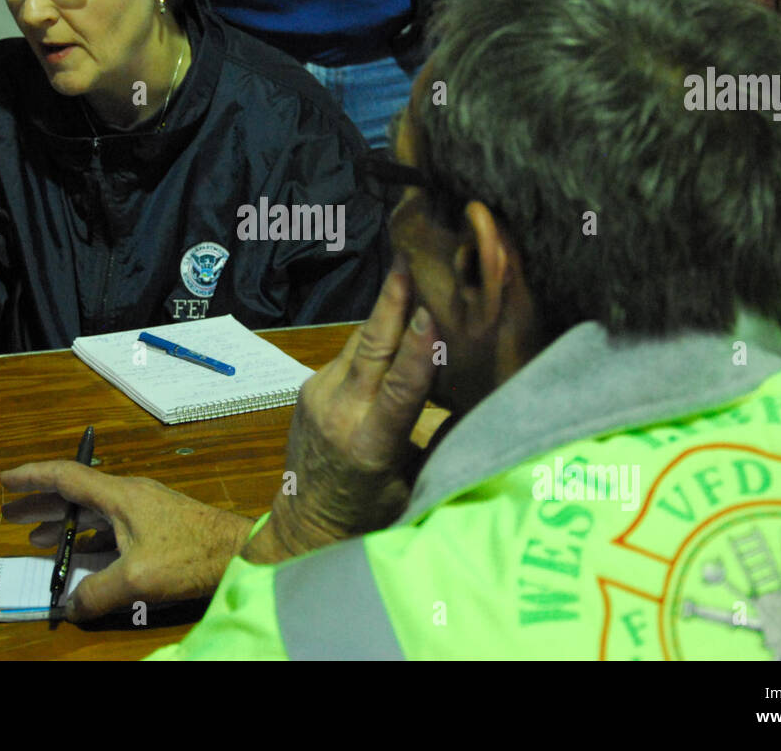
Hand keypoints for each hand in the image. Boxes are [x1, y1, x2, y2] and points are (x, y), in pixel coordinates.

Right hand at [1, 461, 253, 621]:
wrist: (237, 551)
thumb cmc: (188, 556)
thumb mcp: (136, 579)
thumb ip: (96, 594)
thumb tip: (69, 607)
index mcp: (120, 496)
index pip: (66, 477)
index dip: (33, 477)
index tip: (4, 480)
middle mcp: (129, 495)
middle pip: (75, 493)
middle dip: (41, 503)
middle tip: (9, 513)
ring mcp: (144, 510)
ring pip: (93, 511)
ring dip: (64, 523)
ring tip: (36, 539)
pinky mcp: (157, 526)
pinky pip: (111, 527)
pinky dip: (89, 538)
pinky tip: (81, 558)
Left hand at [244, 259, 438, 563]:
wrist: (304, 521)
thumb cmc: (370, 512)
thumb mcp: (412, 484)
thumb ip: (435, 440)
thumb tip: (476, 399)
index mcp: (372, 446)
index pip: (398, 391)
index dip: (415, 350)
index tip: (429, 313)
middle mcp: (341, 414)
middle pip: (370, 348)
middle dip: (390, 302)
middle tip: (406, 258)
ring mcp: (319, 397)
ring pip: (359, 344)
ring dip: (384, 313)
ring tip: (407, 272)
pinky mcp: (309, 387)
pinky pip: (348, 354)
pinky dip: (372, 338)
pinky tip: (392, 319)